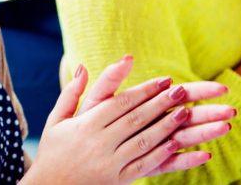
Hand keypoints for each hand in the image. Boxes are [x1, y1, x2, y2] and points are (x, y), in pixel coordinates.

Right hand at [24, 56, 234, 183]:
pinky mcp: (118, 180)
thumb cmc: (53, 150)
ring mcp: (110, 163)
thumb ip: (71, 93)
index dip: (144, 90)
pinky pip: (144, 165)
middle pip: (136, 119)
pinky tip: (178, 144)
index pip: (121, 103)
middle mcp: (100, 143)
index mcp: (86, 125)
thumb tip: (82, 66)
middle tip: (182, 90)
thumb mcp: (56, 119)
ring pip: (144, 141)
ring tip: (187, 113)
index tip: (164, 80)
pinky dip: (162, 154)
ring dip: (168, 126)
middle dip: (161, 103)